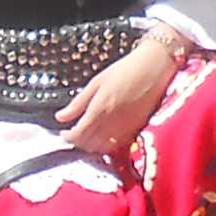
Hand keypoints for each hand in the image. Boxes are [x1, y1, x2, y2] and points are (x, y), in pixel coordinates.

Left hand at [58, 32, 179, 154]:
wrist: (155, 66)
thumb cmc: (127, 69)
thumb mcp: (97, 81)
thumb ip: (78, 102)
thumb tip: (60, 116)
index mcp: (100, 107)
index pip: (79, 133)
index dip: (68, 137)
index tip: (64, 133)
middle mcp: (113, 120)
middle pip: (89, 144)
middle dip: (78, 142)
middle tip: (74, 135)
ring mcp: (126, 127)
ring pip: (103, 148)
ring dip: (92, 146)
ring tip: (88, 138)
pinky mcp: (137, 129)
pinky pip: (118, 146)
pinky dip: (108, 146)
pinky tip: (104, 138)